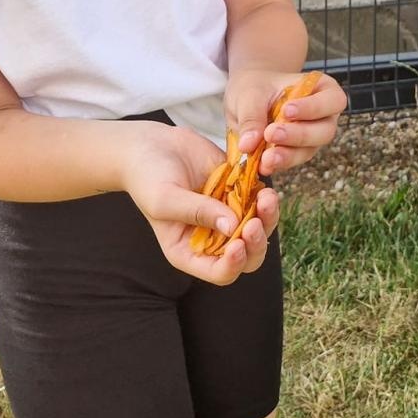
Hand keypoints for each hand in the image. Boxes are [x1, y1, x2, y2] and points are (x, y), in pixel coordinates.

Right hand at [118, 121, 279, 284]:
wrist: (153, 145)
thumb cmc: (149, 178)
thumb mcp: (165, 198)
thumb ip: (197, 212)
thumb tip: (232, 225)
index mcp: (189, 251)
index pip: (219, 272)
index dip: (233, 264)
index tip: (238, 243)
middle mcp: (213, 237)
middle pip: (247, 255)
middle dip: (257, 243)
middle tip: (255, 222)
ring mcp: (228, 214)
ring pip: (259, 228)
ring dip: (268, 217)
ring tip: (266, 197)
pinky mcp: (238, 192)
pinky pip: (260, 201)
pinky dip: (266, 197)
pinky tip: (263, 184)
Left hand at [226, 70, 347, 177]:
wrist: (248, 102)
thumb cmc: (259, 90)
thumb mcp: (252, 94)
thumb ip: (252, 116)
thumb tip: (248, 144)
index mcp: (324, 91)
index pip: (333, 100)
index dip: (314, 107)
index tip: (287, 110)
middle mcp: (323, 117)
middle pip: (325, 131)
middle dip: (299, 135)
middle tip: (272, 133)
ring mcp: (312, 138)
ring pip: (309, 150)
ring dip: (288, 155)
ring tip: (266, 157)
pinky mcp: (297, 154)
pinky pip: (292, 161)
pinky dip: (277, 164)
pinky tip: (263, 165)